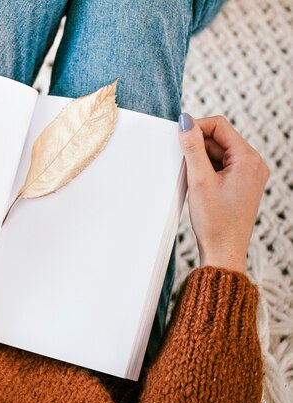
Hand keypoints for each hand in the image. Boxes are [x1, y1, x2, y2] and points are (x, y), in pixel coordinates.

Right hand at [178, 113, 268, 272]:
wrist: (224, 250)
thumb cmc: (215, 221)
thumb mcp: (199, 180)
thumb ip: (192, 148)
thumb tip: (186, 122)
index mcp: (248, 159)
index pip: (219, 126)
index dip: (196, 127)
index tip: (178, 137)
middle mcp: (254, 164)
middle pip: (219, 139)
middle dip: (198, 146)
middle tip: (183, 164)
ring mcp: (249, 174)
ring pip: (220, 152)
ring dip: (201, 159)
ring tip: (192, 179)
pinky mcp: (242, 184)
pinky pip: (222, 166)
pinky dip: (207, 169)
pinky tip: (198, 184)